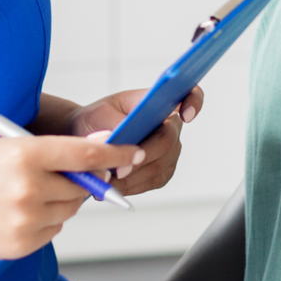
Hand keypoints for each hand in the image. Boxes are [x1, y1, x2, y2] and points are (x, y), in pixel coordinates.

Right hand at [0, 133, 143, 263]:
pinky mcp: (24, 244)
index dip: (115, 152)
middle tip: (57, 175)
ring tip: (23, 195)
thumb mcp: (1, 148)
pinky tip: (14, 214)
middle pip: (82, 185)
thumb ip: (48, 151)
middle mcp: (29, 187)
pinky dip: (45, 221)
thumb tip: (97, 150)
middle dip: (80, 180)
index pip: (85, 152)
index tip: (134, 151)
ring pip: (70, 209)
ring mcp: (27, 219)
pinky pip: (54, 229)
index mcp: (23, 153)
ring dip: (60, 201)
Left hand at [67, 86, 203, 195]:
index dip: (194, 103)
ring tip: (108, 180)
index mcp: (160, 103)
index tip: (186, 115)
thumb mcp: (101, 112)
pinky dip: (133, 185)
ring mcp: (169, 151)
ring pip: (159, 166)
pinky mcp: (162, 172)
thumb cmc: (98, 118)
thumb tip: (123, 134)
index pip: (189, 95)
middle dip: (144, 155)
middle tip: (120, 168)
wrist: (87, 137)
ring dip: (134, 176)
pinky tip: (115, 186)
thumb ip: (114, 121)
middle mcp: (170, 127)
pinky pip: (152, 181)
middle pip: (167, 141)